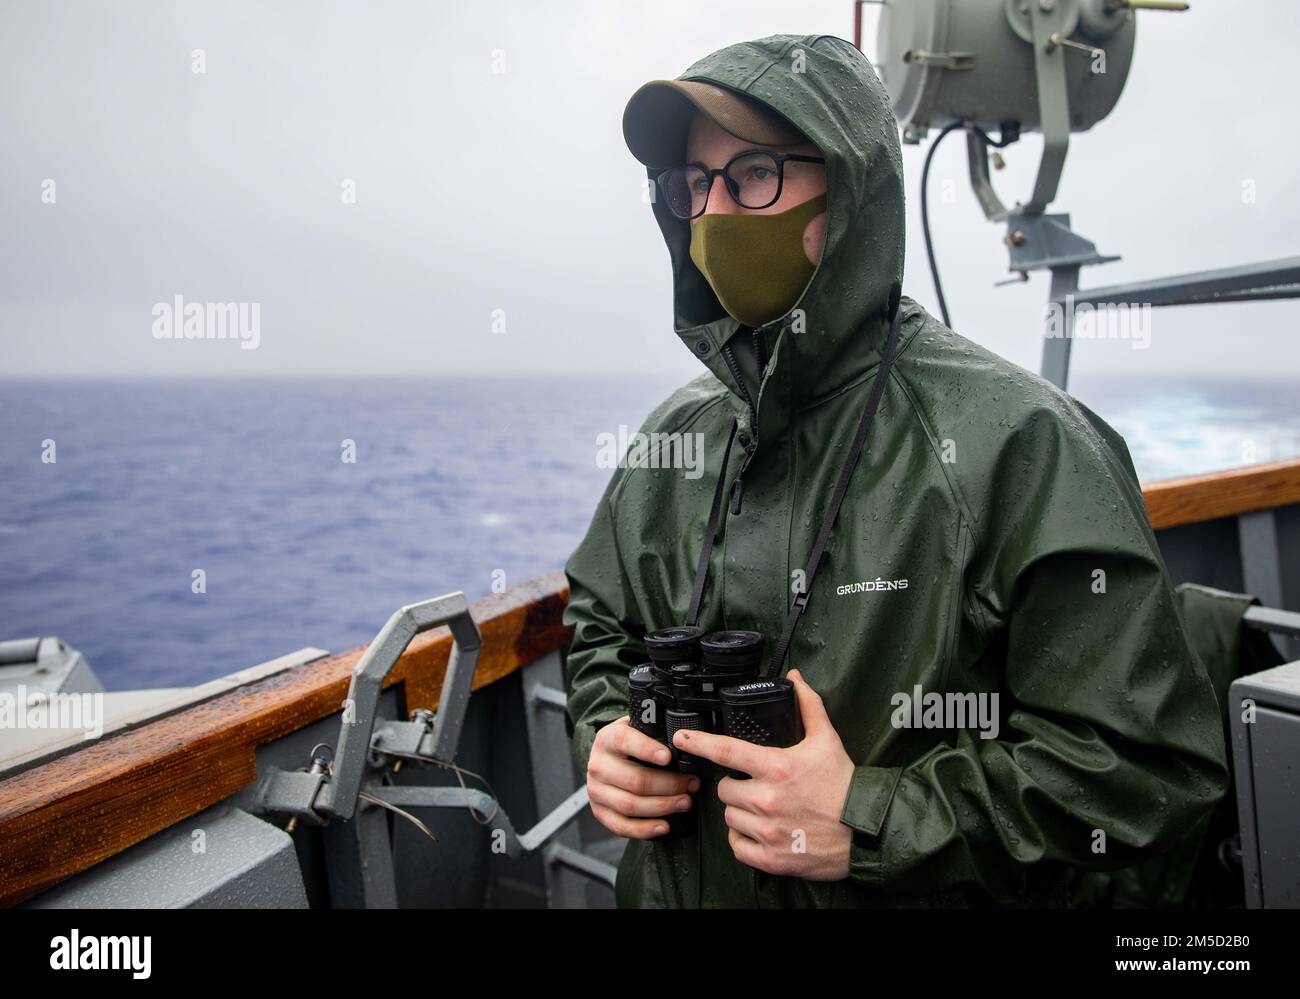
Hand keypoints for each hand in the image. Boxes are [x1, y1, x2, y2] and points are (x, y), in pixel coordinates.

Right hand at [587, 716, 700, 839]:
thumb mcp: (638, 728)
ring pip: (630, 805)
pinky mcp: (599, 812)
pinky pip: (621, 826)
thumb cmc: (631, 743)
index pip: (625, 741)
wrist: (605, 759)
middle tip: (691, 784)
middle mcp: (598, 764)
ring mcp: (596, 790)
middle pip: (635, 780)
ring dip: (662, 807)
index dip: (647, 750)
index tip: (668, 757)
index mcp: (608, 739)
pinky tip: (665, 826)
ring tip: (685, 802)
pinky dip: (645, 829)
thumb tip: (686, 741)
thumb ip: (654, 731)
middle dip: (669, 785)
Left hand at [671, 669, 855, 878]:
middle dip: (735, 786)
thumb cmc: (844, 785)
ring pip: (729, 818)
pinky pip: (737, 846)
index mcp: (776, 767)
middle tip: (755, 786)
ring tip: (762, 809)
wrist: (867, 832)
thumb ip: (808, 706)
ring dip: (740, 813)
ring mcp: (768, 831)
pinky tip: (760, 832)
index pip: (726, 751)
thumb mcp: (827, 740)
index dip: (698, 743)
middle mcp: (767, 799)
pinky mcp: (771, 858)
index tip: (680, 739)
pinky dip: (744, 840)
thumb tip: (795, 676)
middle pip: (724, 790)